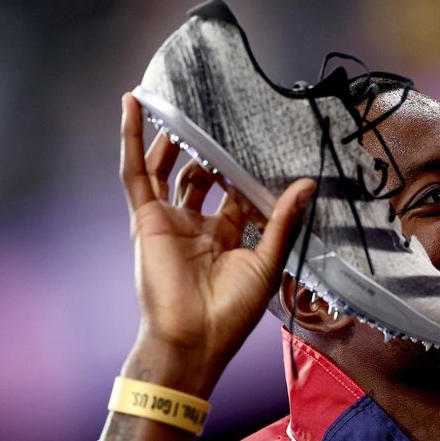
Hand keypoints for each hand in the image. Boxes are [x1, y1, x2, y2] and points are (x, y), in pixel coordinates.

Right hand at [119, 92, 313, 394]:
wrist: (194, 339)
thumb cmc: (231, 312)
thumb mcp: (267, 261)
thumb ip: (282, 220)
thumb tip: (307, 185)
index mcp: (225, 238)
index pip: (235, 195)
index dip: (247, 174)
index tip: (265, 148)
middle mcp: (195, 226)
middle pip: (199, 177)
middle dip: (209, 151)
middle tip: (222, 120)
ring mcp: (168, 221)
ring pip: (165, 168)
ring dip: (171, 138)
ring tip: (179, 102)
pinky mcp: (146, 218)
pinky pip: (135, 171)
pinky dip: (133, 137)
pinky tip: (134, 104)